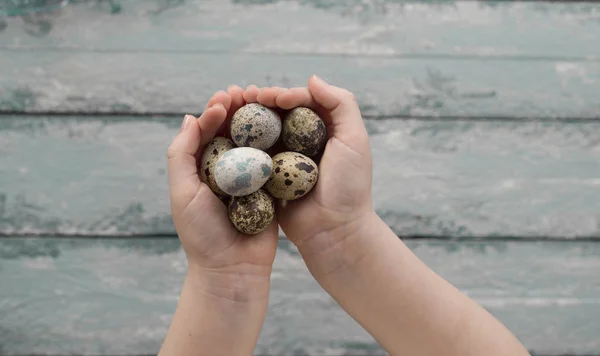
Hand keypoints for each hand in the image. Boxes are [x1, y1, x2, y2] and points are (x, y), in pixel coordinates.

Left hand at [167, 86, 278, 300]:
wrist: (233, 270)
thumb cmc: (202, 233)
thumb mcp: (182, 191)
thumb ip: (182, 153)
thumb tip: (191, 116)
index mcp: (203, 169)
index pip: (208, 132)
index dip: (215, 111)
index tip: (224, 99)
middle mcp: (227, 170)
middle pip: (234, 132)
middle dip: (239, 110)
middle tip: (246, 93)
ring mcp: (251, 179)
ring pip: (256, 143)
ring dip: (260, 122)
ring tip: (264, 102)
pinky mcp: (272, 189)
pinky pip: (276, 162)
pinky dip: (279, 143)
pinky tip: (285, 127)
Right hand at [243, 76, 375, 276]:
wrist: (333, 232)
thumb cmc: (348, 187)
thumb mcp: (354, 139)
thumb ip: (341, 103)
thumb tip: (312, 78)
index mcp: (324, 130)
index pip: (302, 102)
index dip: (285, 94)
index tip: (273, 97)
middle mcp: (303, 143)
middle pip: (278, 114)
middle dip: (260, 102)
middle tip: (245, 96)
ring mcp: (284, 160)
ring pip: (262, 132)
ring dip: (247, 119)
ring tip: (230, 108)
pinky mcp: (269, 178)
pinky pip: (253, 157)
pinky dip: (240, 144)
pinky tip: (226, 134)